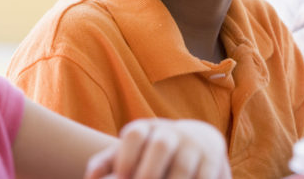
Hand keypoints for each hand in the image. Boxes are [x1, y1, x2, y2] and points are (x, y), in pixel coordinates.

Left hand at [84, 118, 231, 178]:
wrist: (198, 142)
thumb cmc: (153, 154)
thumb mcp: (132, 152)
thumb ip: (108, 161)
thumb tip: (90, 178)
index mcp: (148, 129)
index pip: (135, 133)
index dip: (126, 155)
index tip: (121, 178)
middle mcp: (171, 133)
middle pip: (160, 145)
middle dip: (148, 172)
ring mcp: (193, 145)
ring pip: (182, 166)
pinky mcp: (212, 159)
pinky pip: (203, 176)